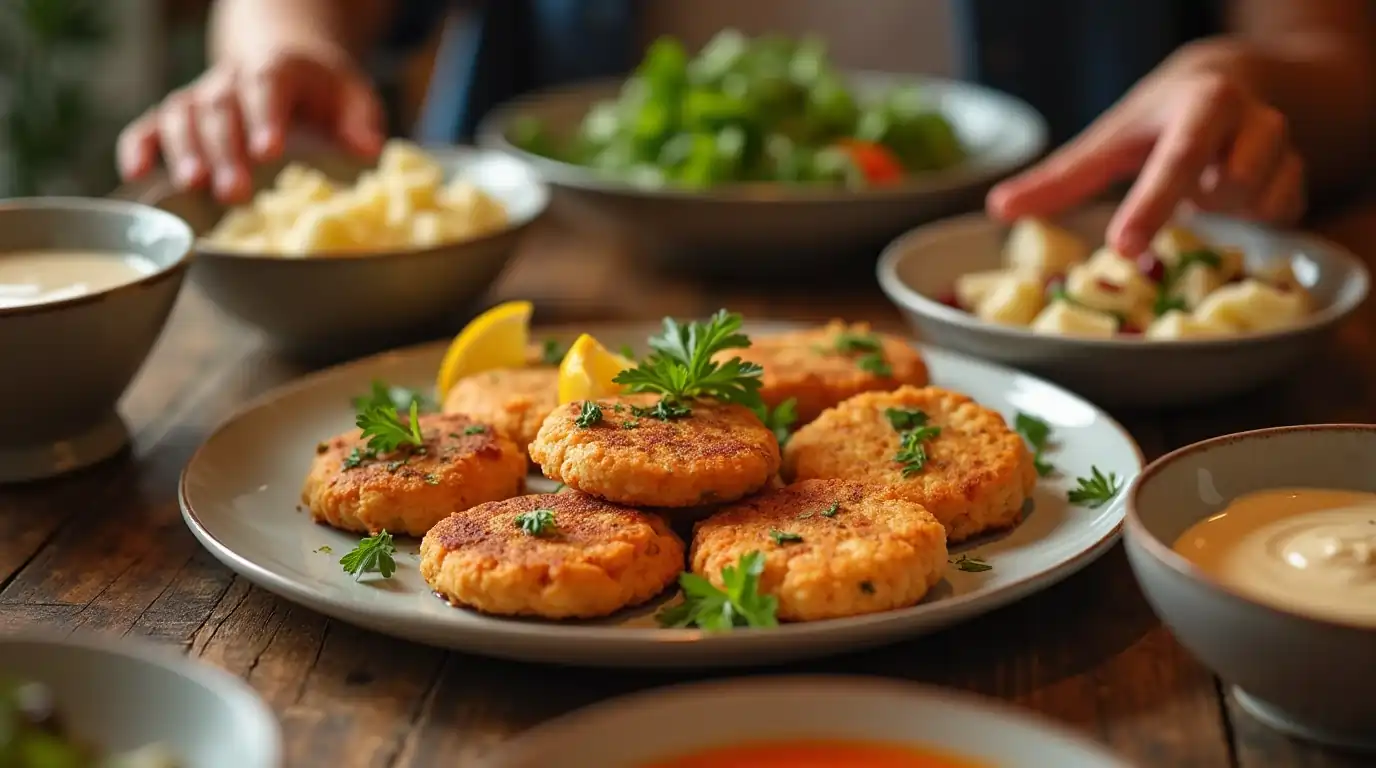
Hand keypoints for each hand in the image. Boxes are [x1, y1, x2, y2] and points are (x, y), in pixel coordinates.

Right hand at [117, 48, 383, 201]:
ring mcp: (202, 95)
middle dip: (225, 150)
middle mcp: (232, 78)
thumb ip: (360, 119)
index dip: (265, 116)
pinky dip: (139, 144)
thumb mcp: (353, 95)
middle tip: (235, 192)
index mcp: (278, 69)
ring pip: (181, 113)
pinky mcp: (181, 114)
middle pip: (220, 108)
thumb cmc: (323, 90)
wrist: (285, 60)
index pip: (268, 86)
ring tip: (194, 184)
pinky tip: (135, 173)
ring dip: (184, 150)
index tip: (270, 150)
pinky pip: (150, 123)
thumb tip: (369, 148)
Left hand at [986, 46, 1304, 256]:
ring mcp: (1284, 152)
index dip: (1150, 207)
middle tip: (1152, 228)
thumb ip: (1061, 179)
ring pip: (1261, 204)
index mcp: (1204, 105)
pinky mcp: (1297, 183)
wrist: (1230, 85)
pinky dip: (1249, 225)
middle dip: (1196, 205)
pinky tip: (1228, 209)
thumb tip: (998, 209)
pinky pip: (1279, 220)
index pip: (1175, 161)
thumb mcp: (1111, 140)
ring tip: (1199, 196)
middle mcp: (1253, 122)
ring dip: (1223, 213)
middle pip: (1233, 183)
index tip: (1120, 248)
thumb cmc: (1157, 121)